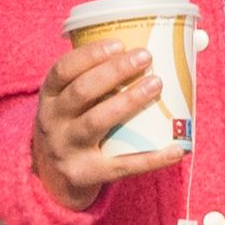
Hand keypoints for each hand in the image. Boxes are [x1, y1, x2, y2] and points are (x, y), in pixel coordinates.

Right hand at [29, 22, 176, 203]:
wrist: (52, 180)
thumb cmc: (72, 127)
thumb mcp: (68, 104)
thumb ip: (95, 80)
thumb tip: (149, 52)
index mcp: (49, 98)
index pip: (62, 70)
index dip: (89, 55)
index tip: (119, 44)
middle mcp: (52, 121)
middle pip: (81, 91)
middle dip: (114, 71)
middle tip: (145, 57)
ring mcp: (67, 149)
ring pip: (96, 121)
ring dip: (128, 100)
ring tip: (156, 84)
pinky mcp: (85, 175)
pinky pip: (122, 165)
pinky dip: (151, 158)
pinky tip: (176, 149)